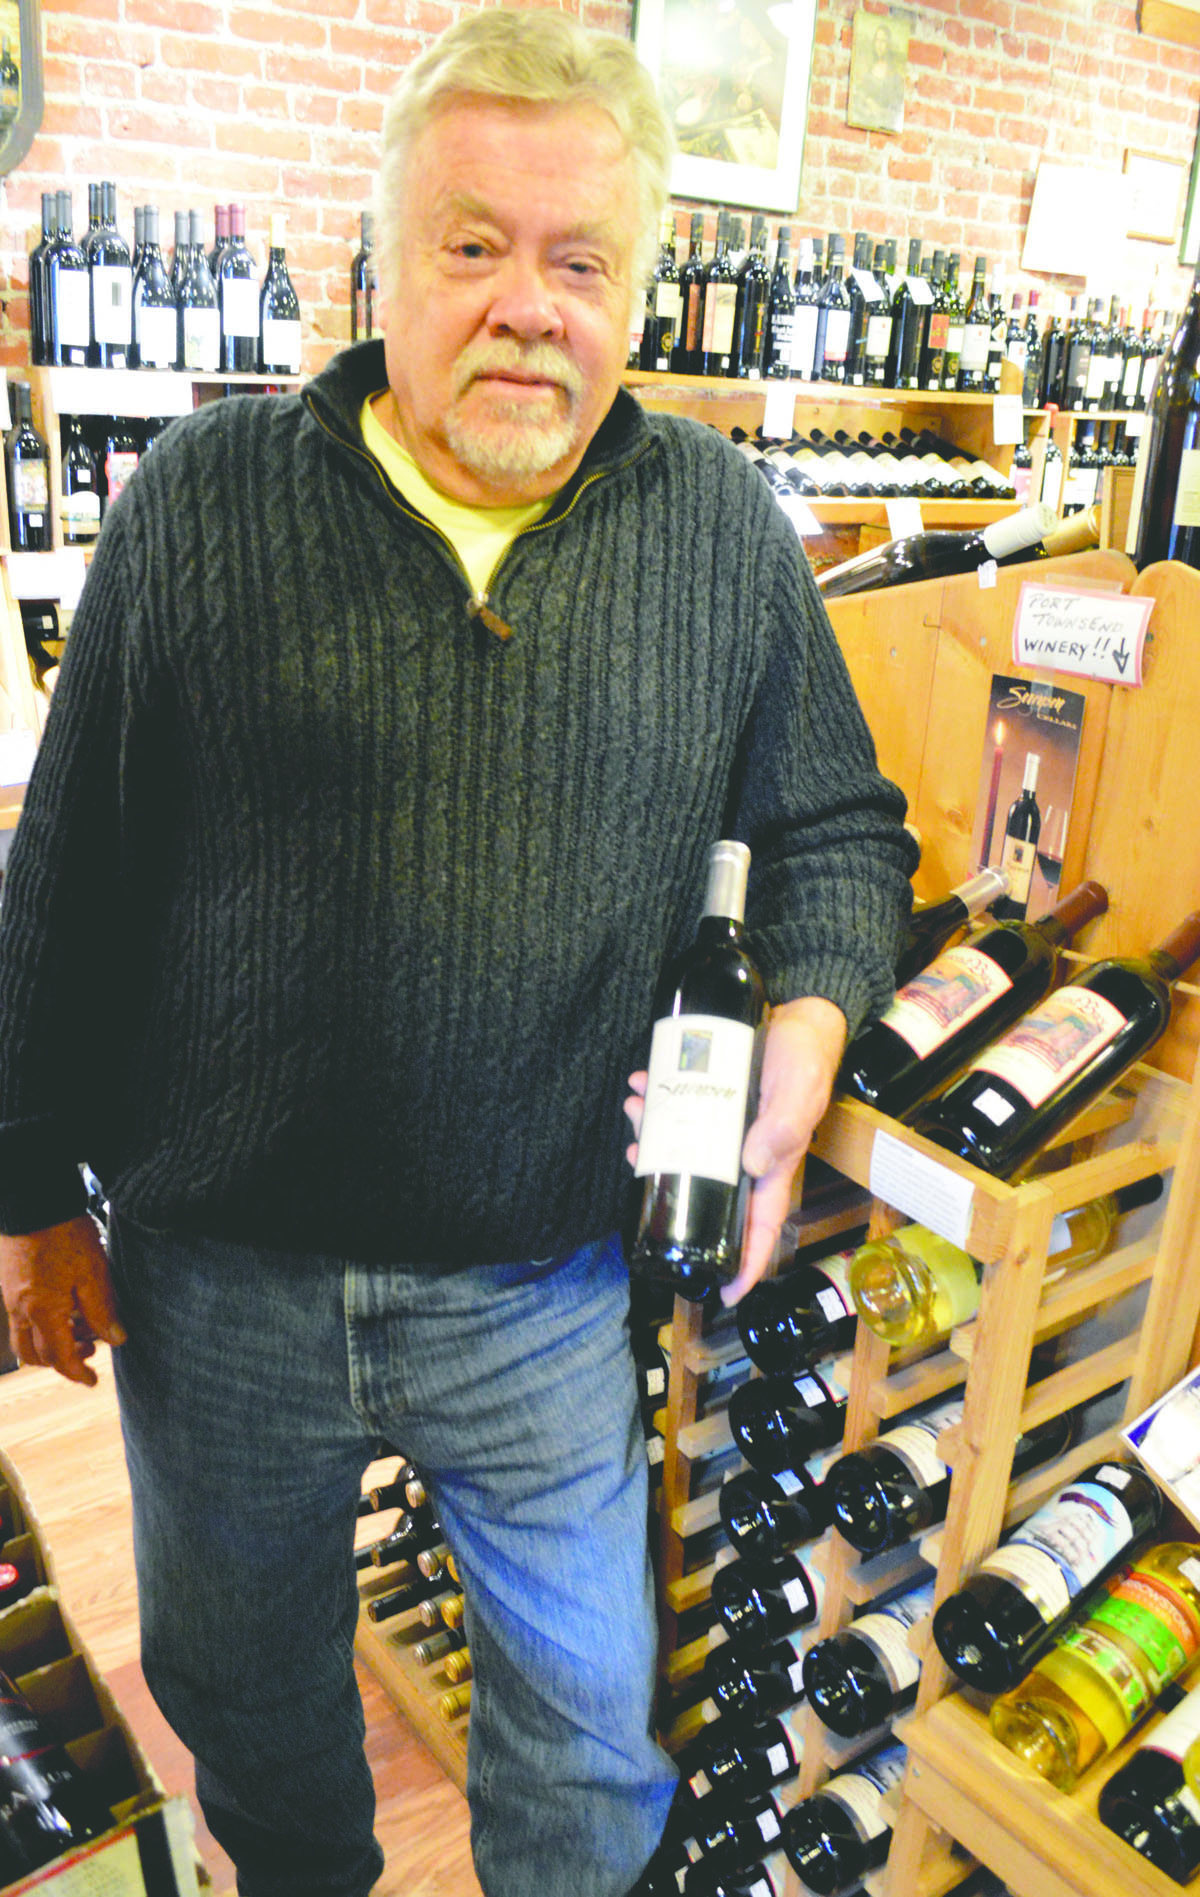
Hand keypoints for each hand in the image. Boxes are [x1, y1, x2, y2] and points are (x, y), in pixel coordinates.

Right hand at [0, 1217, 126, 1386]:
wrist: (31, 1201)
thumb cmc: (64, 1234)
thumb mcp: (93, 1272)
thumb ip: (102, 1310)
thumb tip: (117, 1340)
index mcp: (42, 1312)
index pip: (59, 1358)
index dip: (77, 1373)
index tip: (93, 1381)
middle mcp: (20, 1310)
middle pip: (35, 1354)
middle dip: (62, 1360)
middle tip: (90, 1350)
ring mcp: (10, 1296)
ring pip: (25, 1336)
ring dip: (50, 1341)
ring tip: (80, 1324)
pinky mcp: (8, 1282)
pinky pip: (21, 1316)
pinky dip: (41, 1322)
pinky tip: (64, 1302)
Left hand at [624, 995, 846, 1306]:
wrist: (801, 1016)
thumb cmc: (806, 1060)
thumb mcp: (800, 1093)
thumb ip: (783, 1127)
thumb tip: (753, 1163)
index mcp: (772, 1168)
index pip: (761, 1229)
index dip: (745, 1265)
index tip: (723, 1293)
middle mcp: (746, 1156)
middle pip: (704, 1189)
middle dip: (666, 1179)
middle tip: (639, 1159)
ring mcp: (728, 1130)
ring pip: (683, 1148)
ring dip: (653, 1131)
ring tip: (634, 1108)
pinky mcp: (714, 1101)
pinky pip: (680, 1110)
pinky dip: (656, 1099)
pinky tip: (642, 1083)